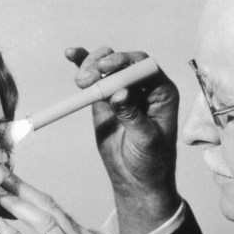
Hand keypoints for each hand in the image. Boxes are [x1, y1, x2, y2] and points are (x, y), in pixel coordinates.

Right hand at [65, 47, 180, 233]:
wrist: (136, 179)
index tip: (105, 70)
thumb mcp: (146, 139)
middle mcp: (144, 86)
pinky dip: (82, 64)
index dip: (125, 63)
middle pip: (123, 62)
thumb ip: (132, 116)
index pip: (145, 67)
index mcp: (161, 92)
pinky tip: (71, 54)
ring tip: (80, 82)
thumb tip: (120, 93)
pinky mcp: (105, 98)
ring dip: (91, 66)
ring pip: (107, 66)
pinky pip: (95, 78)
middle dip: (103, 65)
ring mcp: (123, 90)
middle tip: (85, 80)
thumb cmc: (151, 160)